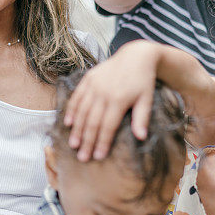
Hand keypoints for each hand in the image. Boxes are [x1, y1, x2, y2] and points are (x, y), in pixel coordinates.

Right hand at [63, 41, 157, 160]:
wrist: (135, 56)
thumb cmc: (143, 81)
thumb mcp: (146, 99)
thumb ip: (142, 118)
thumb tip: (141, 138)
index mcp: (119, 100)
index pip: (108, 126)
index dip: (102, 142)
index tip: (98, 157)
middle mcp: (104, 92)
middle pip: (92, 122)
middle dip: (87, 141)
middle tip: (82, 158)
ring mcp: (94, 85)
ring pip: (82, 111)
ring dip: (77, 129)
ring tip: (73, 145)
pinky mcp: (88, 78)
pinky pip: (77, 97)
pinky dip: (71, 110)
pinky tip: (68, 123)